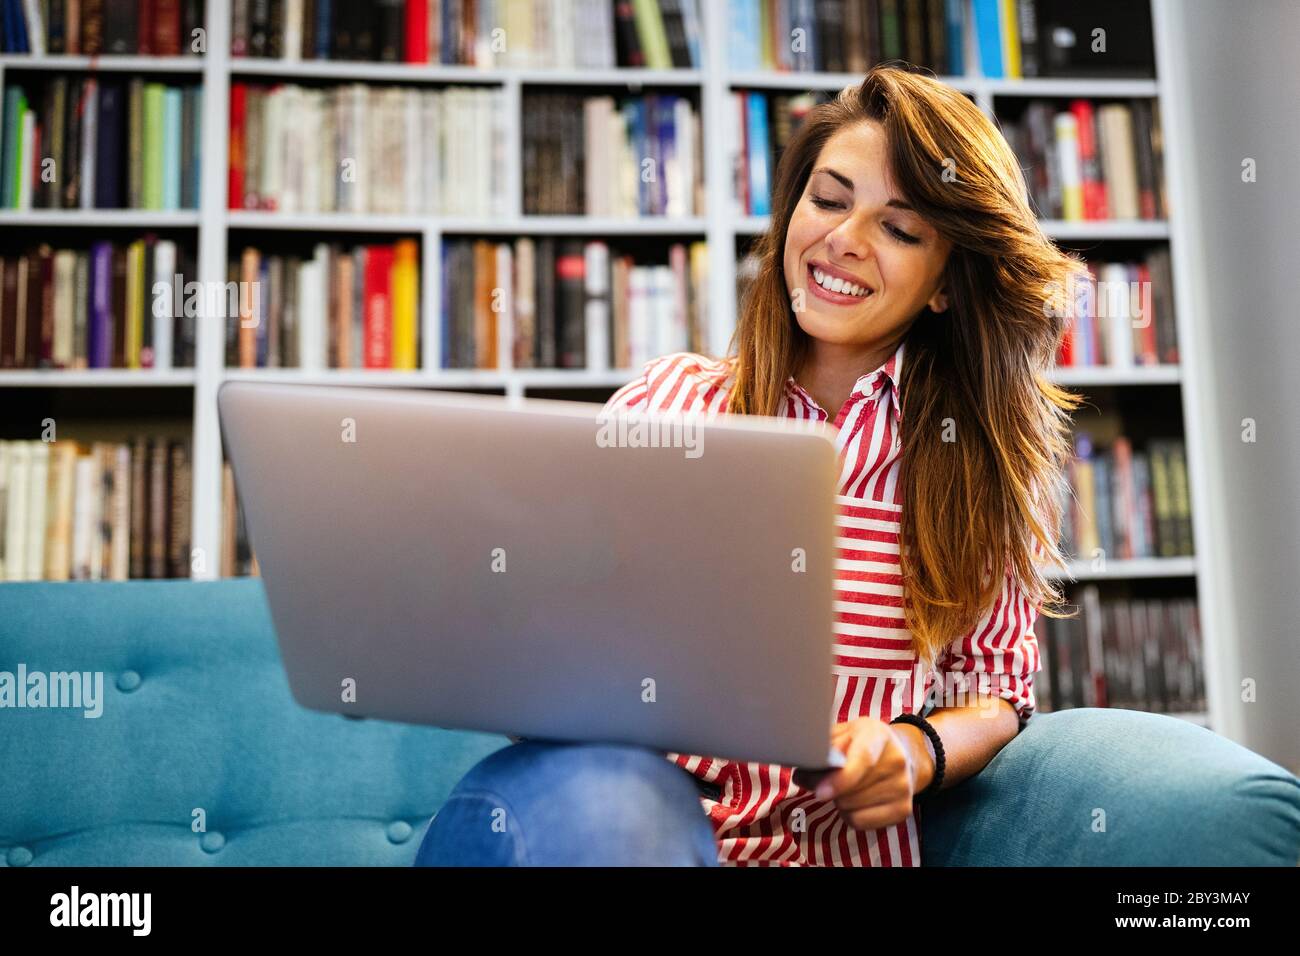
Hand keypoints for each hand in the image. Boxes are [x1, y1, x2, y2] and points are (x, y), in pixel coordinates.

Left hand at [792, 718, 932, 830]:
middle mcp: (896, 760)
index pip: (862, 759)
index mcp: (878, 734)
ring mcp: (903, 787)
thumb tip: (802, 774)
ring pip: (851, 810)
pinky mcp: (903, 810)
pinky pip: (861, 823)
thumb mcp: (843, 733)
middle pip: (850, 792)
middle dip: (827, 789)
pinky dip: (849, 815)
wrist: (900, 753)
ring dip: (838, 802)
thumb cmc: (862, 742)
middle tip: (823, 780)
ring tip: (844, 787)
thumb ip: (822, 749)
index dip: (840, 779)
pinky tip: (855, 800)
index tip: (820, 792)